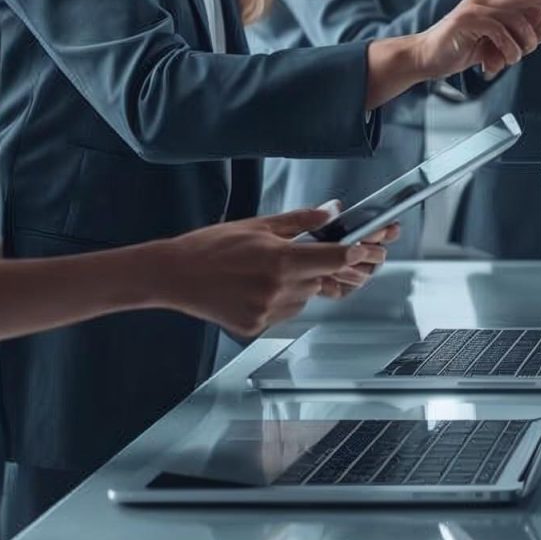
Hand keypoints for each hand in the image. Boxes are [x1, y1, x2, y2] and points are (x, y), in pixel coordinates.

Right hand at [153, 204, 387, 336]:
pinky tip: (258, 286)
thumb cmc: (211, 247)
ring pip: (304, 297)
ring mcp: (267, 312)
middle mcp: (277, 290)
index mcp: (280, 261)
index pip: (334, 258)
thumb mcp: (259, 225)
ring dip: (300, 284)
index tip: (367, 248)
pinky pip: (285, 312)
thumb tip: (332, 213)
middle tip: (315, 256)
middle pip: (322, 279)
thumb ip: (301, 221)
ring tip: (268, 269)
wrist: (173, 275)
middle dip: (323, 267)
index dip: (356, 253)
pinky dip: (282, 299)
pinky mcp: (256, 326)